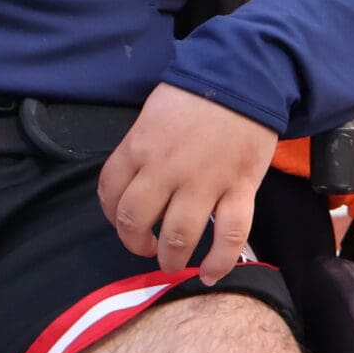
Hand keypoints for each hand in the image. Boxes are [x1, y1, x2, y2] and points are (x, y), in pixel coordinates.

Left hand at [96, 84, 276, 285]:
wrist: (244, 79)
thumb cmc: (195, 95)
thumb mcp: (151, 115)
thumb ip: (140, 150)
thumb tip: (135, 185)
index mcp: (139, 147)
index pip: (109, 193)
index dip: (112, 217)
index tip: (123, 223)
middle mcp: (166, 169)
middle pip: (136, 221)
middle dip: (136, 244)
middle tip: (145, 249)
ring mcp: (204, 182)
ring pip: (178, 236)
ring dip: (171, 259)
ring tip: (173, 265)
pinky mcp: (240, 189)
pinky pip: (230, 236)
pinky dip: (220, 262)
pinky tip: (209, 274)